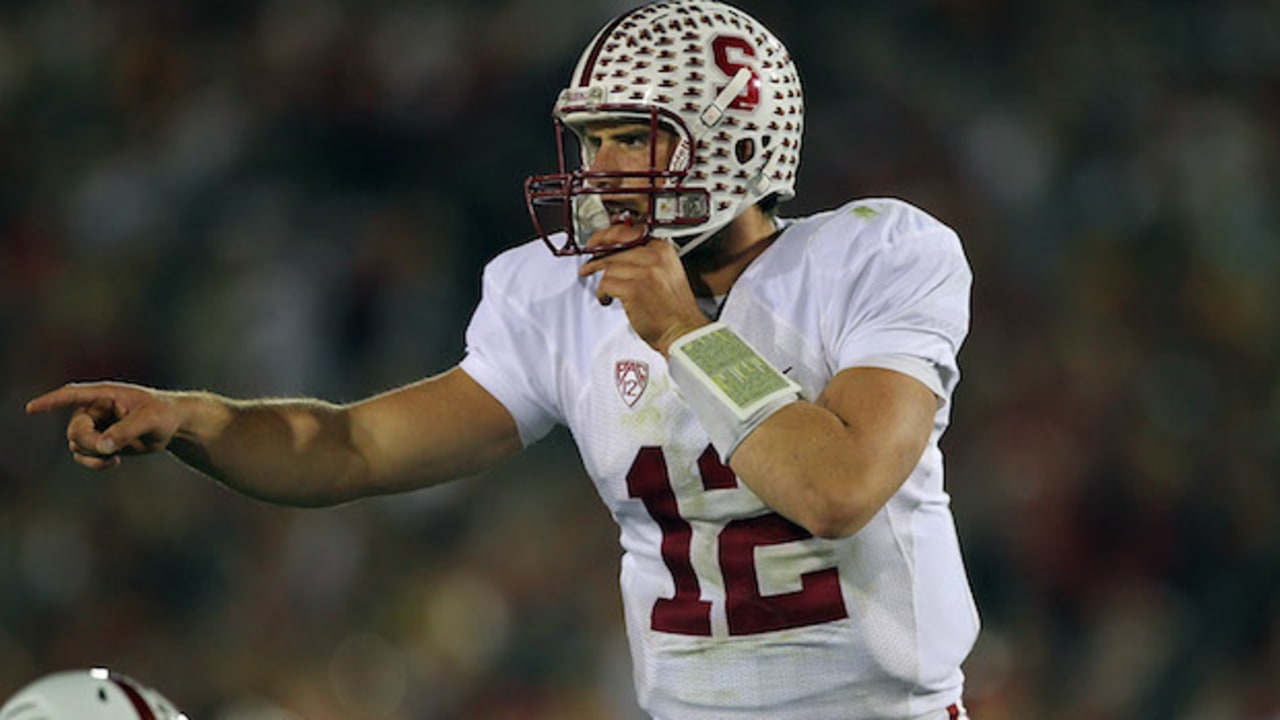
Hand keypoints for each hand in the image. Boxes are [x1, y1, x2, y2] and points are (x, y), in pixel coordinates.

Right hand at [26, 382, 183, 469]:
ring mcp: (95, 426)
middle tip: (110, 449)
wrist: (173, 426)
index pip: (72, 395)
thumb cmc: (164, 414)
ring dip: (93, 455)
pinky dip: (95, 462)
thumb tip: (102, 446)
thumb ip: (126, 431)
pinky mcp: (99, 441)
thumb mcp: (150, 420)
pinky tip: (114, 460)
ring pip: (76, 445)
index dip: (51, 402)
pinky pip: (84, 455)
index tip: (31, 409)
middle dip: (89, 443)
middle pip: (74, 431)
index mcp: (104, 394)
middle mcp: (94, 409)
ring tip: (116, 455)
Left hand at [579, 237, 708, 356]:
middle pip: (615, 248)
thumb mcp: (667, 273)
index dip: (607, 236)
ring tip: (603, 290)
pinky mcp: (633, 290)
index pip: (629, 232)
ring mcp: (645, 273)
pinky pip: (606, 283)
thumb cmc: (674, 308)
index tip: (596, 242)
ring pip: (609, 267)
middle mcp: (655, 257)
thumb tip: (616, 252)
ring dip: (601, 280)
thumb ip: (646, 259)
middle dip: (597, 257)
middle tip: (588, 266)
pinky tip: (607, 299)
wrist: (684, 331)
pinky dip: (602, 293)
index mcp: (663, 249)